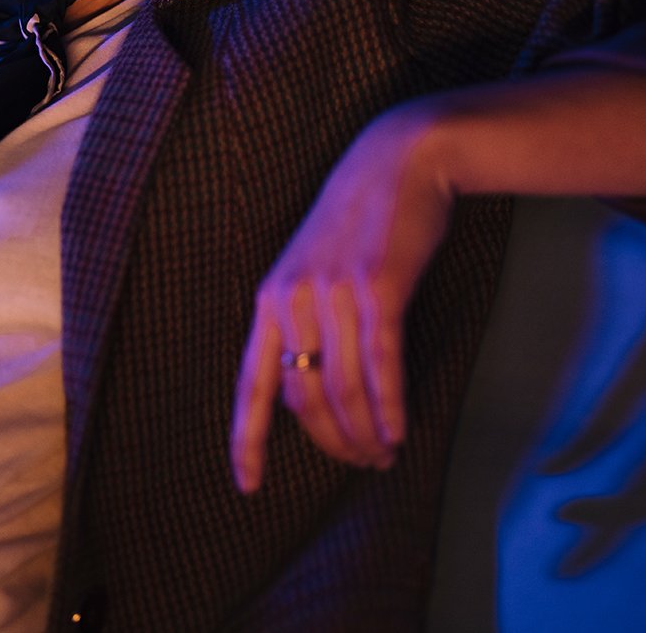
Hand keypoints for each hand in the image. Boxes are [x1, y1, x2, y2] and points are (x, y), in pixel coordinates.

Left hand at [231, 104, 452, 493]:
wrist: (397, 162)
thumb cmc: (358, 225)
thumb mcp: (312, 272)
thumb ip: (305, 325)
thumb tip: (310, 393)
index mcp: (268, 302)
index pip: (250, 384)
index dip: (247, 438)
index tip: (246, 484)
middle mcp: (292, 300)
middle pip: (303, 396)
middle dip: (332, 442)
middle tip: (361, 464)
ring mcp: (334, 292)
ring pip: (343, 386)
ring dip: (366, 431)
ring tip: (384, 454)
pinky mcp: (378, 286)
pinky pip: (380, 362)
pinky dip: (390, 406)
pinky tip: (399, 433)